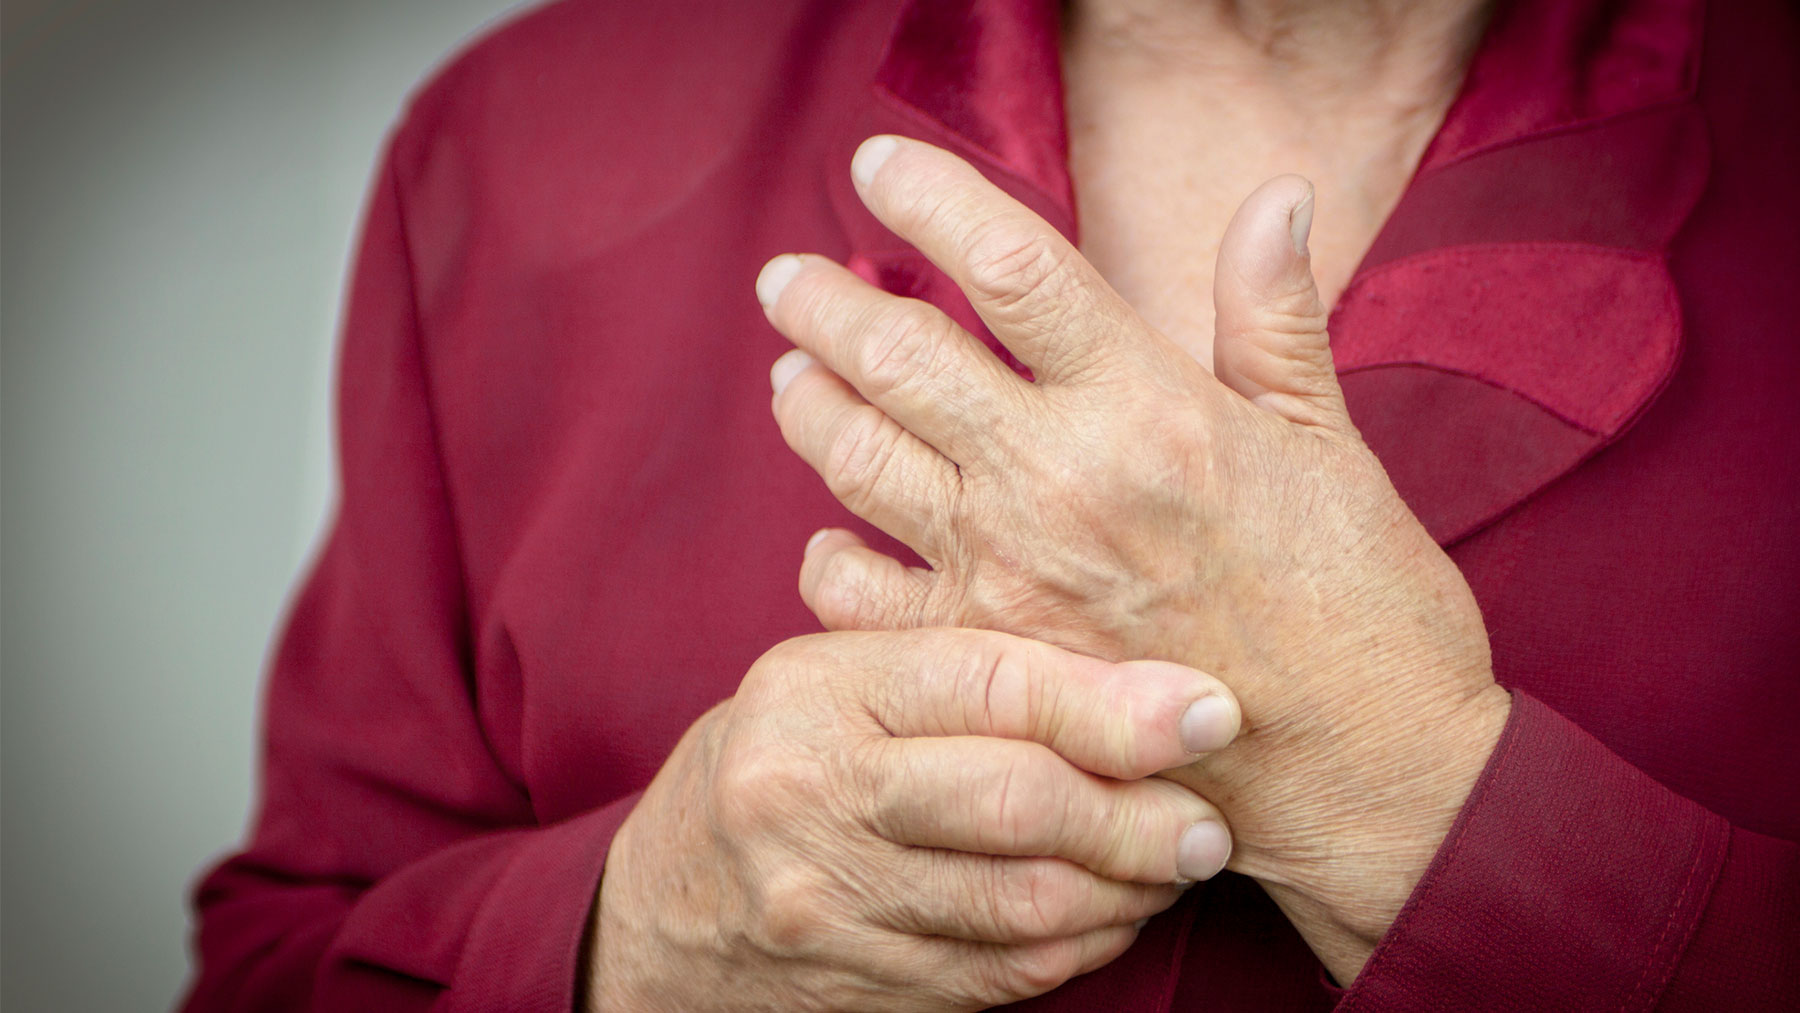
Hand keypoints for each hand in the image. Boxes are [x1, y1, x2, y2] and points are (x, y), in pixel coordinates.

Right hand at [586, 629, 1241, 1010]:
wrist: (664, 905)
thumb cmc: (782, 763)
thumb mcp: (835, 684)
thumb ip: (955, 671)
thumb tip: (1139, 684)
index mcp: (817, 688)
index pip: (990, 684)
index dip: (1116, 704)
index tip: (1212, 713)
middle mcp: (811, 791)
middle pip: (1017, 804)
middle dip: (1140, 817)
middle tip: (1208, 823)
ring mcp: (826, 901)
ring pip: (1023, 903)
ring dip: (1126, 890)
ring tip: (1175, 864)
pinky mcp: (855, 983)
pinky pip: (1003, 972)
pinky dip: (1078, 945)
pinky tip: (1110, 913)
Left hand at [756, 135, 1510, 979]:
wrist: (1368, 775)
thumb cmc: (1362, 608)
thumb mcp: (1327, 443)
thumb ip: (1274, 317)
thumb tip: (1274, 195)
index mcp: (1148, 405)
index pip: (1009, 264)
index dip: (930, 196)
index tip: (880, 166)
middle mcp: (1058, 480)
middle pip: (899, 354)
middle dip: (825, 302)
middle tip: (788, 278)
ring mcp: (1007, 578)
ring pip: (857, 461)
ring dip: (809, 407)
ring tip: (792, 378)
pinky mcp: (985, 666)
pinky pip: (859, 599)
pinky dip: (828, 561)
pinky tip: (827, 539)